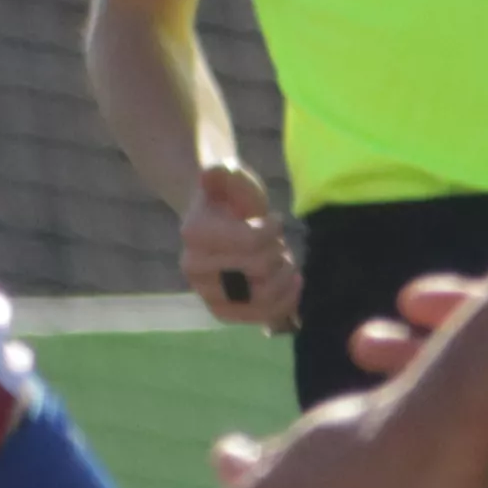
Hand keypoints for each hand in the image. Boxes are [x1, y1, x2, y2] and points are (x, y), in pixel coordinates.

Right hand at [176, 165, 297, 332]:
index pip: (251, 242)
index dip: (272, 230)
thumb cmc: (231, 199)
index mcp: (194, 233)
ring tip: (283, 259)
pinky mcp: (224, 311)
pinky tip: (293, 282)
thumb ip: (223, 172)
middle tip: (277, 241)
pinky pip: (261, 316)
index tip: (274, 219)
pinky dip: (285, 301)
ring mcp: (207, 293)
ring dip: (284, 274)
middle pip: (261, 267)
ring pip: (264, 295)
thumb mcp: (230, 177)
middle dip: (278, 250)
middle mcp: (194, 268)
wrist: (222, 224)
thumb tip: (213, 171)